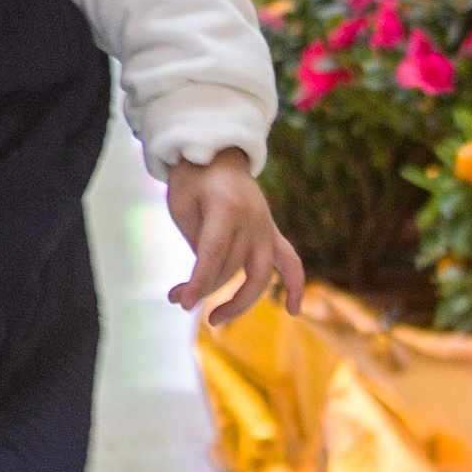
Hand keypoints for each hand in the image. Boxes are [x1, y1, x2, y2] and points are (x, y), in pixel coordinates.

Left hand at [162, 149, 305, 327]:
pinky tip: (294, 311)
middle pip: (231, 269)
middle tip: (176, 298)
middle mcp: (253, 220)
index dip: (198, 282)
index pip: (213, 255)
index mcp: (226, 209)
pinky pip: (290, 262)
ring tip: (214, 319)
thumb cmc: (194, 179)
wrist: (220, 152)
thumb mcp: (182, 204)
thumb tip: (202, 286)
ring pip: (259, 276)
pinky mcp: (271, 234)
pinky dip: (295, 285)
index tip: (183, 303)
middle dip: (202, 288)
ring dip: (238, 302)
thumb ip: (196, 243)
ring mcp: (266, 228)